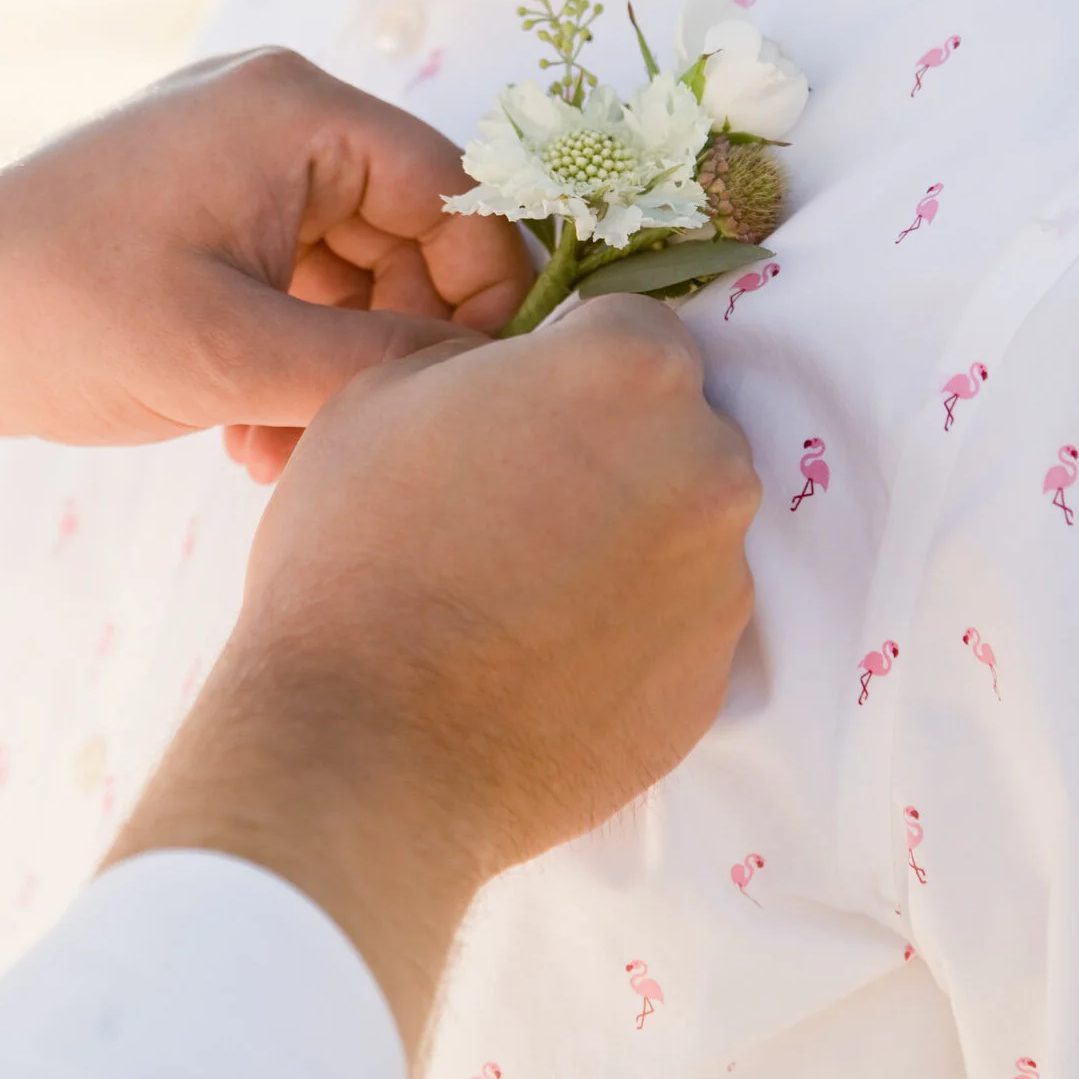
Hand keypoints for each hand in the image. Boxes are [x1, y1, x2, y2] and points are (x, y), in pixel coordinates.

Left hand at [0, 48, 531, 474]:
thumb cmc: (62, 317)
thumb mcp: (233, 356)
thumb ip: (376, 363)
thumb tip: (485, 377)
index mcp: (296, 112)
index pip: (455, 190)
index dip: (486, 289)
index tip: (474, 386)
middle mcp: (281, 115)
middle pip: (410, 234)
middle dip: (396, 346)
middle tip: (364, 438)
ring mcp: (244, 158)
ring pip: (358, 269)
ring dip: (342, 366)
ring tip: (285, 453)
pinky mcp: (215, 206)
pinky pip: (301, 278)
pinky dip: (296, 354)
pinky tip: (255, 434)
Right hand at [111, 297, 759, 1058]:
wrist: (360, 751)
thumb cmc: (354, 551)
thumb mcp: (384, 394)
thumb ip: (488, 362)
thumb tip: (525, 379)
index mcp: (634, 370)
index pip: (633, 326)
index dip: (572, 360)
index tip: (521, 409)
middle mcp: (710, 464)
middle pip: (677, 426)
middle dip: (615, 446)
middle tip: (520, 499)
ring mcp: (723, 579)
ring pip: (685, 527)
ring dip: (629, 538)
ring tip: (526, 590)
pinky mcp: (715, 679)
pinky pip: (680, 623)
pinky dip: (632, 627)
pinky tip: (548, 652)